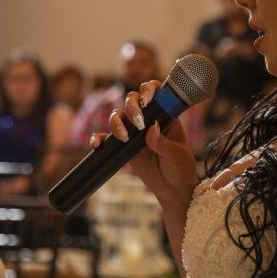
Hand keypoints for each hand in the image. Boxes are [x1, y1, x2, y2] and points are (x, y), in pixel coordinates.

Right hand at [91, 81, 197, 204]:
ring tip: (124, 137)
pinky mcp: (122, 146)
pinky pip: (105, 138)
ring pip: (118, 115)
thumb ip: (164, 143)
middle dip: (132, 106)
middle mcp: (147, 118)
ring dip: (116, 121)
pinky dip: (98, 138)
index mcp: (165, 115)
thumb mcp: (176, 155)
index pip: (155, 92)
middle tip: (138, 124)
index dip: (149, 89)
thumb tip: (151, 130)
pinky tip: (96, 144)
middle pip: (132, 99)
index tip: (148, 100)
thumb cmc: (179, 167)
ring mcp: (133, 131)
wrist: (172, 188)